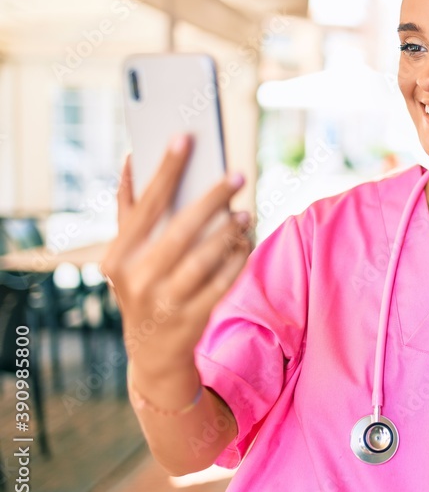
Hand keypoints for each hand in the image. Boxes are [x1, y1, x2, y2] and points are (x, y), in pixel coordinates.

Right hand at [101, 134, 252, 377]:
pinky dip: (236, 261)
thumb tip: (131, 160)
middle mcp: (137, 279)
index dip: (167, 170)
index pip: (146, 206)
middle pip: (180, 231)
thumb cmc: (142, 287)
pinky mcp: (191, 321)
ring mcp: (165, 303)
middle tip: (236, 174)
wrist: (151, 354)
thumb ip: (128, 210)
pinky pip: (222, 284)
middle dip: (210, 199)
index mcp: (119, 256)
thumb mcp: (126, 254)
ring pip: (204, 260)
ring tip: (243, 212)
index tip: (185, 138)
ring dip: (228, 232)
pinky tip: (246, 241)